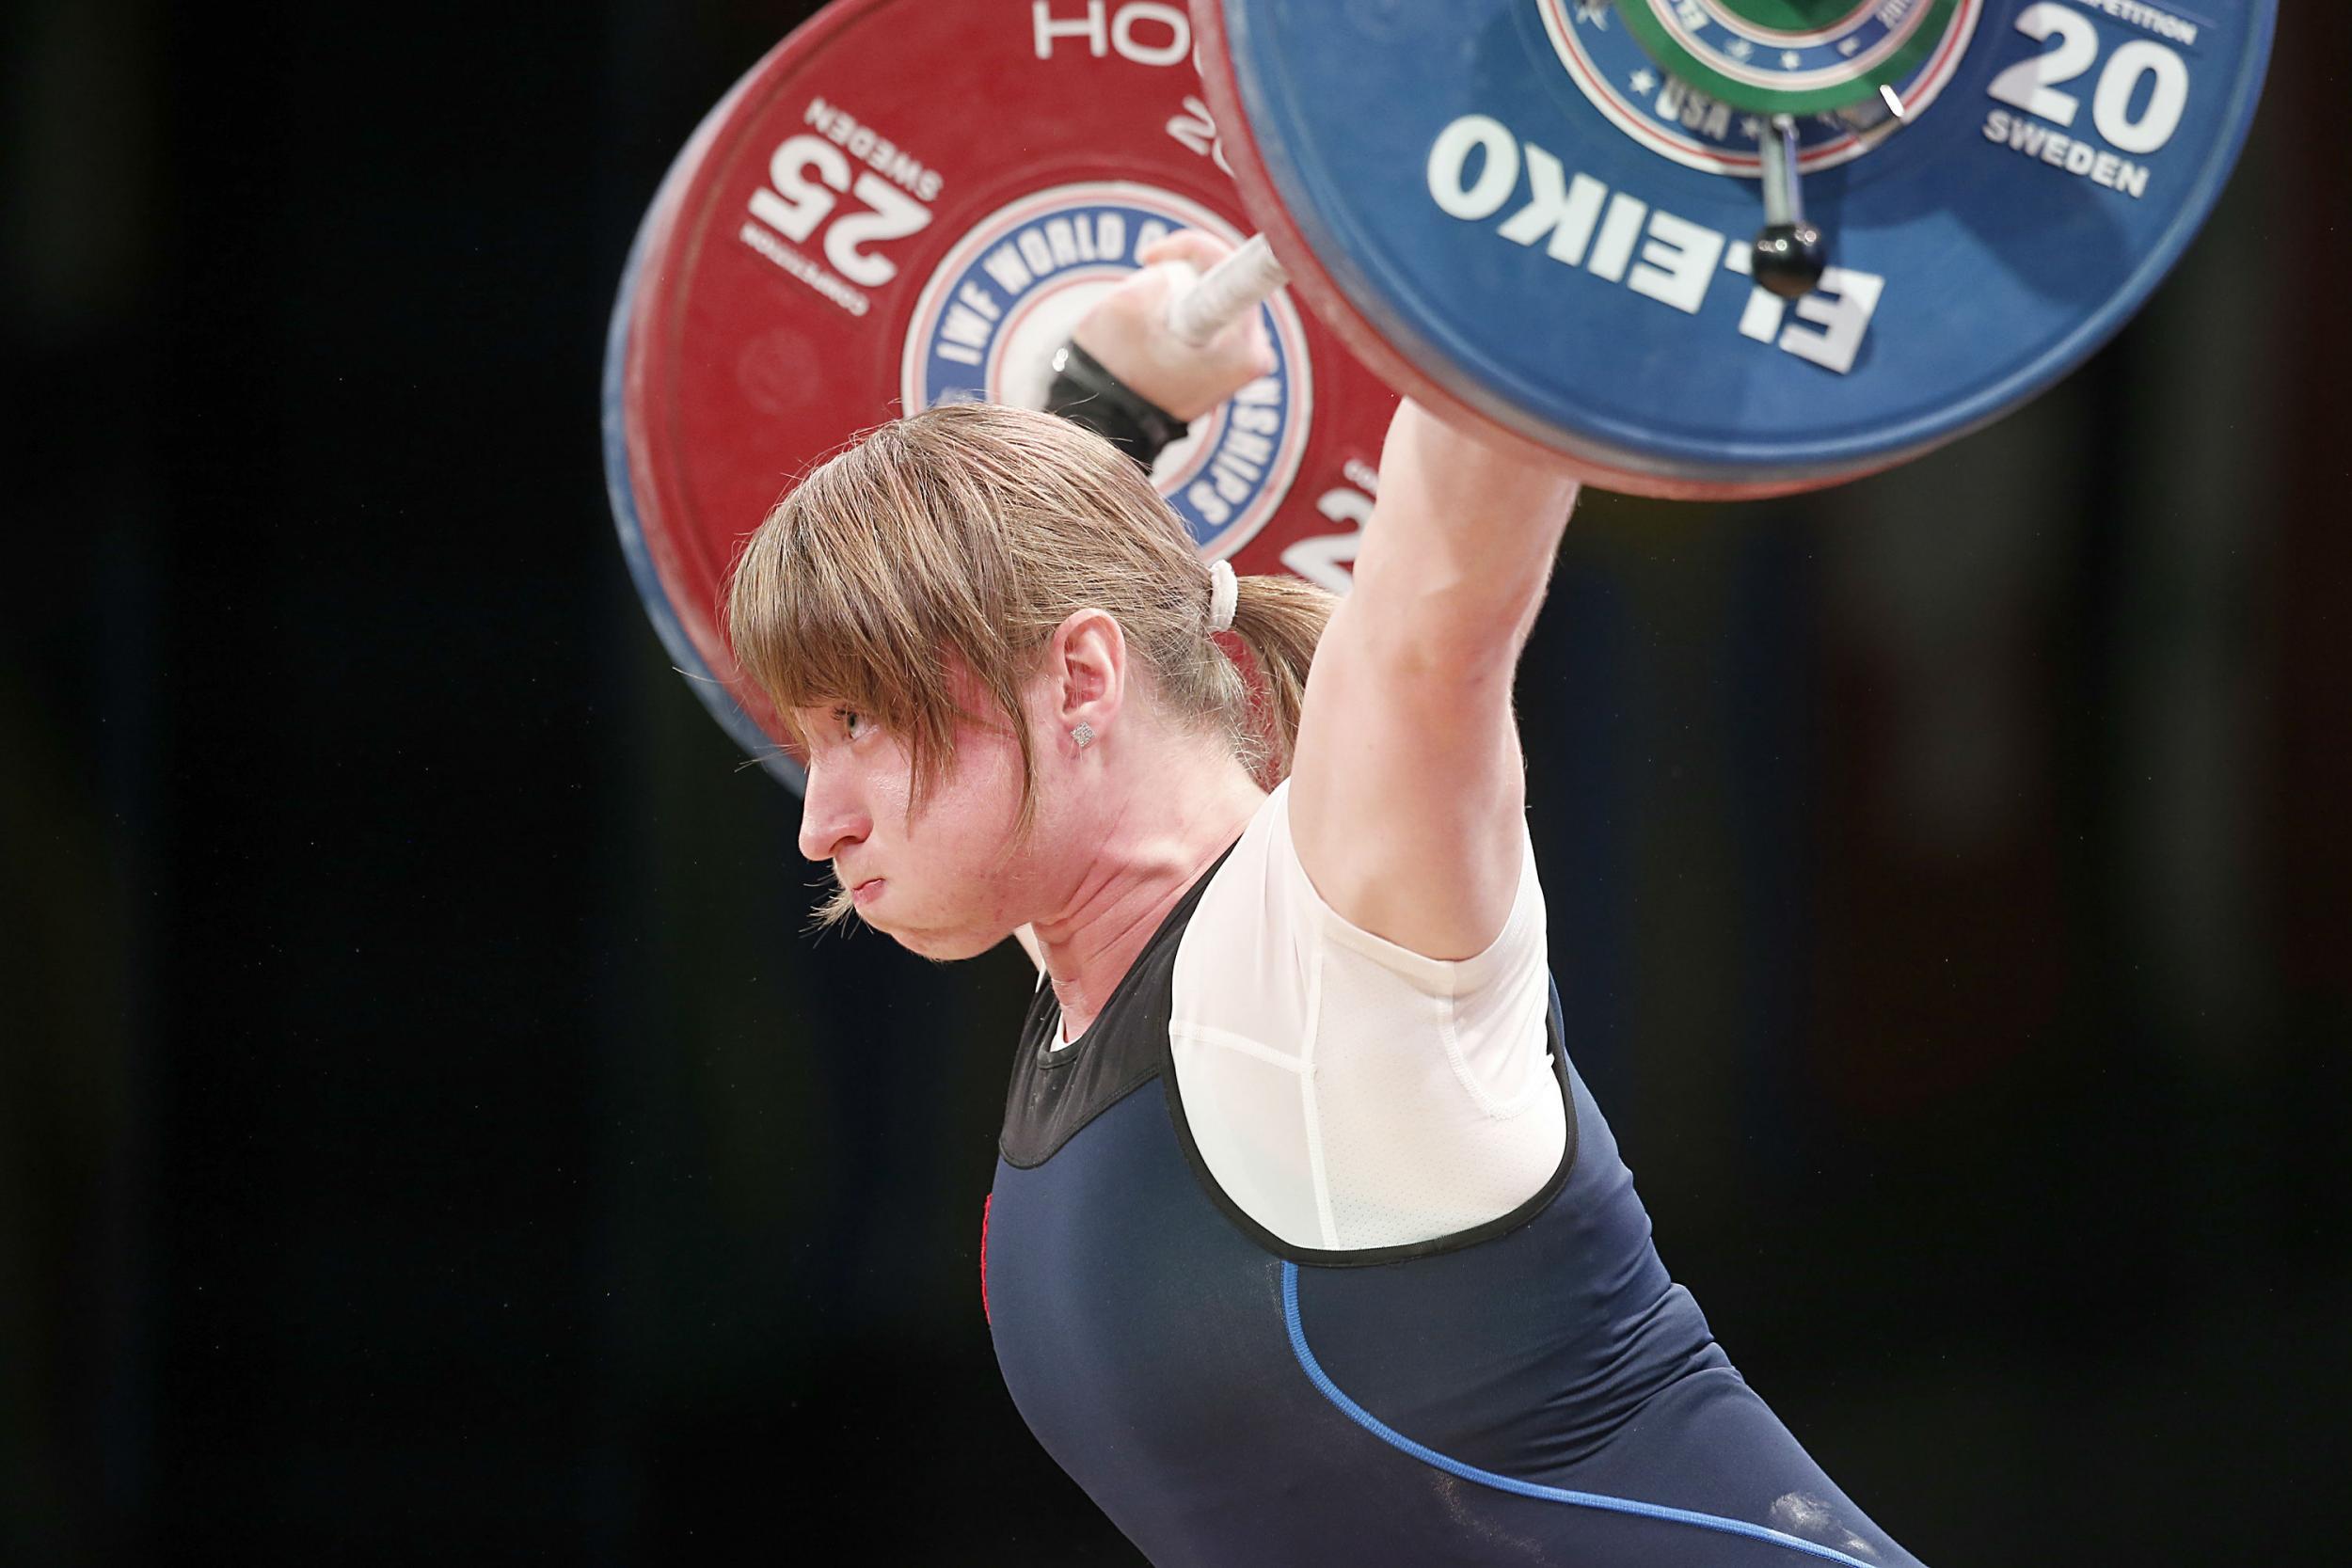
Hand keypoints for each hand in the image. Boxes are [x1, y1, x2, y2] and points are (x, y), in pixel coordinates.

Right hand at [1072, 231, 1276, 422]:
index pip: (1231, 267)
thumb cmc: (1117, 374)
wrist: (1113, 426)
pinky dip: (1186, 317)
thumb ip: (1159, 274)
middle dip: (1182, 276)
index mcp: (1241, 343)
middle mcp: (1256, 354)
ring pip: (1217, 301)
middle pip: (1225, 283)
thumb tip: (1177, 274)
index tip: (1152, 257)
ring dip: (1181, 298)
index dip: (1190, 248)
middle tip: (1144, 290)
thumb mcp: (1123, 306)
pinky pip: (1215, 321)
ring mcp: (1249, 364)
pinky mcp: (1235, 368)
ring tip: (1146, 323)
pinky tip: (1157, 338)